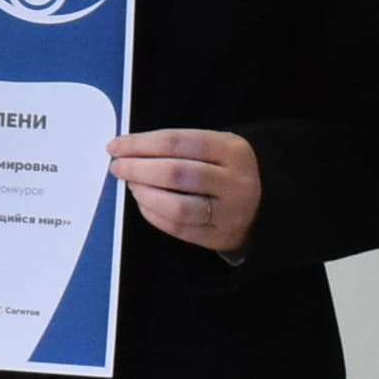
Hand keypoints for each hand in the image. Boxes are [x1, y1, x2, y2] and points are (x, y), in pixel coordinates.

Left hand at [110, 125, 264, 255]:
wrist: (262, 204)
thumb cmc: (224, 170)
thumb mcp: (215, 147)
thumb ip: (178, 146)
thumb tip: (128, 148)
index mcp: (233, 150)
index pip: (179, 142)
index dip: (142, 144)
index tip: (116, 145)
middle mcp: (235, 182)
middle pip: (177, 174)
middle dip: (139, 169)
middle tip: (118, 166)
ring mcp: (229, 213)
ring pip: (178, 206)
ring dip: (146, 194)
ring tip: (132, 185)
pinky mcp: (219, 237)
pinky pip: (179, 229)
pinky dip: (154, 215)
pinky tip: (144, 203)